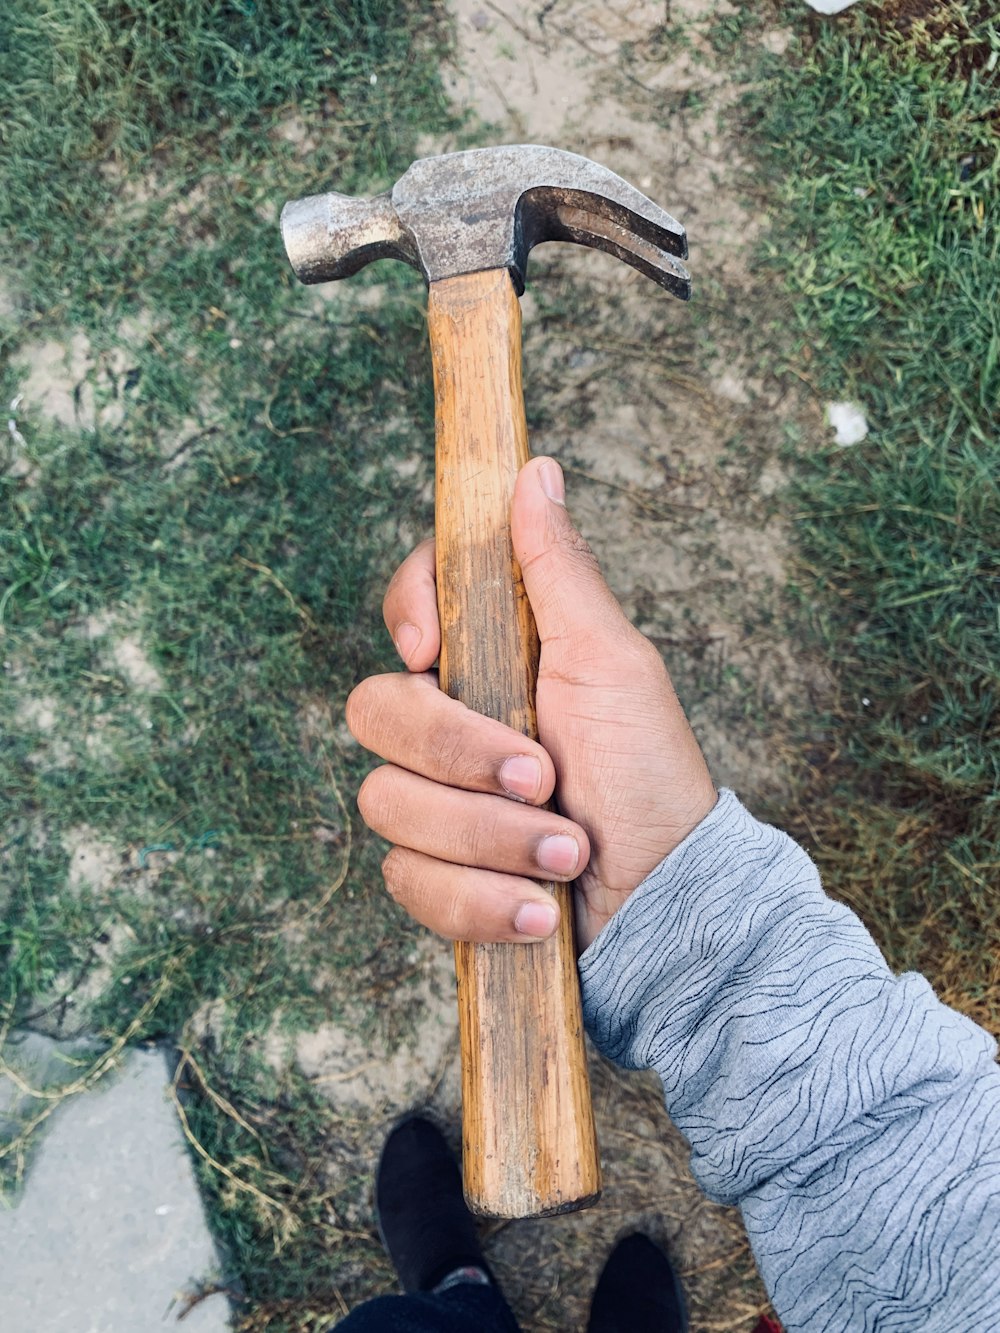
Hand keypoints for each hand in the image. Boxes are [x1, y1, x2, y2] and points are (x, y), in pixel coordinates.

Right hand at [346, 456, 716, 951]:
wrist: (668, 903)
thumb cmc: (649, 774)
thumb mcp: (611, 662)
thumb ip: (557, 571)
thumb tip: (533, 472)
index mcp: (491, 662)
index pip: (408, 608)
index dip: (406, 615)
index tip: (433, 649)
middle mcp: (453, 727)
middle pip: (374, 709)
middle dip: (459, 753)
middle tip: (541, 777)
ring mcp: (438, 805)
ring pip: (387, 803)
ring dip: (488, 837)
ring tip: (566, 852)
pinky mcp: (438, 880)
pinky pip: (408, 881)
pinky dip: (481, 899)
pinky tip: (538, 911)